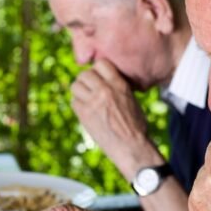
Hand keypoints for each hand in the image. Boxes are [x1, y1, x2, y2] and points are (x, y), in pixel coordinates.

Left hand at [71, 60, 159, 177]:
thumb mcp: (132, 100)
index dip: (98, 70)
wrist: (132, 147)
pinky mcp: (84, 114)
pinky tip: (87, 112)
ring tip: (87, 100)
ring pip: (75, 86)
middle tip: (91, 91)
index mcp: (119, 84)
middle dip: (86, 81)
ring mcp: (93, 102)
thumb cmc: (136, 126)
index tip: (99, 78)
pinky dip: (78, 105)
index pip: (101, 63)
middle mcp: (105, 90)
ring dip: (80, 92)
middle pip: (84, 74)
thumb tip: (103, 81)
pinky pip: (74, 102)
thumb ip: (117, 88)